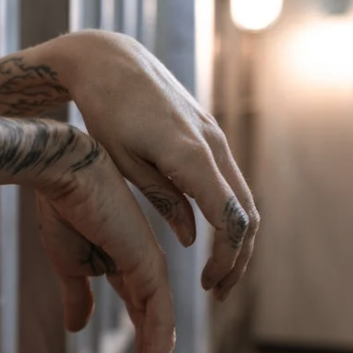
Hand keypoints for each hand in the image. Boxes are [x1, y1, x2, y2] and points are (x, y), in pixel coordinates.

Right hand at [32, 134, 174, 352]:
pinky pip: (157, 322)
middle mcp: (146, 272)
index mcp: (127, 269)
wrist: (61, 172)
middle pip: (155, 333)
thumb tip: (78, 328)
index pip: (143, 322)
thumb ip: (78, 295)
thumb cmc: (61, 208)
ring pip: (159, 334)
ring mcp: (150, 270)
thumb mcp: (67, 264)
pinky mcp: (148, 268)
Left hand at [47, 30, 260, 300]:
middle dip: (239, 258)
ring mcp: (216, 137)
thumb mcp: (122, 164)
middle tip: (217, 290)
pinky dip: (229, 214)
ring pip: (244, 198)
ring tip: (217, 272)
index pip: (229, 219)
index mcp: (191, 155)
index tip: (208, 285)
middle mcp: (213, 144)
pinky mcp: (210, 134)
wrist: (110, 61)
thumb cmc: (104, 113)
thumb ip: (162, 200)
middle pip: (247, 213)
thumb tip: (194, 239)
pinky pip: (231, 181)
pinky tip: (211, 236)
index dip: (226, 258)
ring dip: (238, 239)